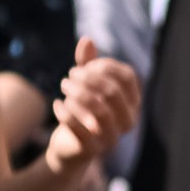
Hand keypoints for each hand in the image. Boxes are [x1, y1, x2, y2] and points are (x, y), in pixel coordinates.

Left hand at [45, 38, 140, 175]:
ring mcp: (112, 137)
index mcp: (132, 103)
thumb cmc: (82, 110)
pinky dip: (64, 111)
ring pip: (97, 108)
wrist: (70, 147)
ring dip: (75, 93)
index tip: (84, 66)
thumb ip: (88, 63)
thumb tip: (87, 40)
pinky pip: (78, 127)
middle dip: (86, 79)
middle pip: (112, 91)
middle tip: (68, 77)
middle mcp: (128, 121)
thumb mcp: (85, 85)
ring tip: (63, 86)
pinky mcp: (92, 150)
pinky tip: (57, 104)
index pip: (127, 77)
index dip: (105, 66)